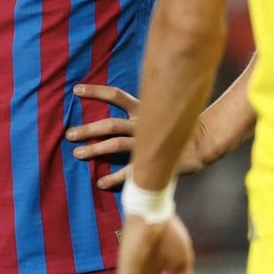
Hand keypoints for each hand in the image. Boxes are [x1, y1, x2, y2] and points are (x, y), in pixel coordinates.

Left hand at [68, 84, 207, 188]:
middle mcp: (143, 124)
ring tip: (77, 154)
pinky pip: (131, 171)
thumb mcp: (159, 109)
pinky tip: (100, 183)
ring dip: (95, 149)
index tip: (76, 90)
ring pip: (116, 144)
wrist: (204, 144)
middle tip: (70, 135)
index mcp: (144, 110)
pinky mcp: (154, 162)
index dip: (96, 92)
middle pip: (111, 124)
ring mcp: (148, 143)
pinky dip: (115, 178)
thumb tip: (121, 101)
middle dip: (88, 129)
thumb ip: (141, 106)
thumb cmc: (177, 126)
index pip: (116, 95)